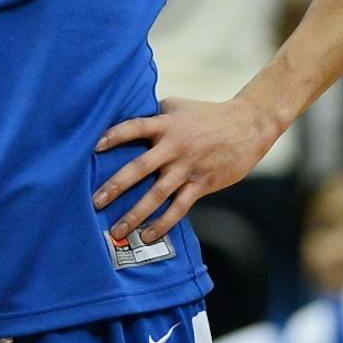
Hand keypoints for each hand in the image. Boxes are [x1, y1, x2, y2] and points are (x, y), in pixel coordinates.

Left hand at [94, 95, 280, 245]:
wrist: (248, 126)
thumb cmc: (208, 115)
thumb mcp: (178, 107)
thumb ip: (154, 115)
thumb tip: (126, 124)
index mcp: (167, 124)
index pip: (135, 127)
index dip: (114, 136)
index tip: (93, 147)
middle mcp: (175, 147)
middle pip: (140, 167)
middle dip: (116, 186)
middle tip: (95, 201)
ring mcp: (188, 168)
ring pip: (157, 194)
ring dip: (136, 214)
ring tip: (117, 230)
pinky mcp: (201, 184)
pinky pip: (179, 208)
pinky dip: (163, 224)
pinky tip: (148, 236)